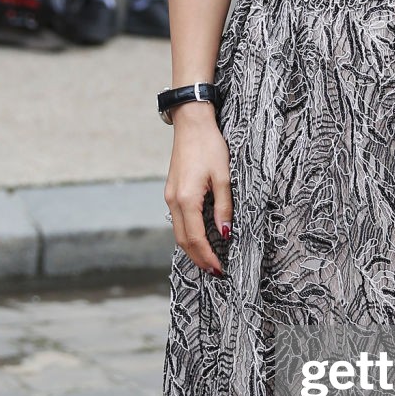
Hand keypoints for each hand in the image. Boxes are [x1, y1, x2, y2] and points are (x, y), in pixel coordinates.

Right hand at [165, 110, 232, 275]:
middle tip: (215, 272)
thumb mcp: (224, 176)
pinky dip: (188, 235)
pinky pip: (178, 221)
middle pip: (183, 240)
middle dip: (199, 259)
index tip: (220, 270)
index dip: (207, 257)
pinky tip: (201, 239)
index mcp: (186, 199)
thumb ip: (224, 207)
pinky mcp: (172, 192)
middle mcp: (173, 201)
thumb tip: (224, 233)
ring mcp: (170, 196)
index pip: (195, 238)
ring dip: (193, 249)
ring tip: (209, 260)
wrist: (192, 124)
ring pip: (179, 232)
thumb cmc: (210, 146)